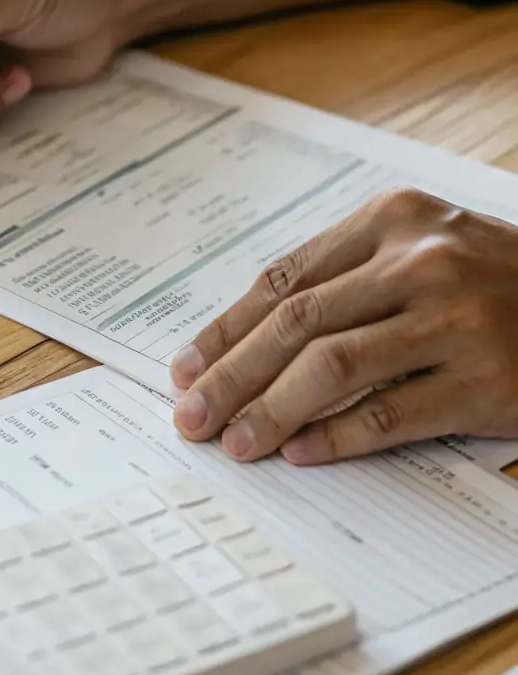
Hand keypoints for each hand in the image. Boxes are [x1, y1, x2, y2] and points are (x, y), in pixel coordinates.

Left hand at [170, 189, 517, 463]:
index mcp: (392, 220)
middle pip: (297, 322)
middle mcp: (421, 261)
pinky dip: (338, 437)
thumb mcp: (422, 250)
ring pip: (334, 367)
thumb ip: (346, 280)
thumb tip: (250, 340)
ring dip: (272, 410)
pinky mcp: (486, 379)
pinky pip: (392, 413)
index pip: (285, 280)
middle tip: (190, 415)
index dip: (227, 330)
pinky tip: (301, 453)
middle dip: (232, 374)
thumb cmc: (494, 279)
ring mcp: (457, 319)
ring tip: (236, 443)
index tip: (186, 369)